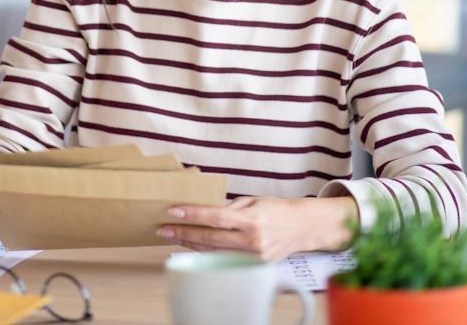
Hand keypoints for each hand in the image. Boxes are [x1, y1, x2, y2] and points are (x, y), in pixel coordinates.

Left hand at [157, 196, 356, 261]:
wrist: (303, 227)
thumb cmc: (276, 209)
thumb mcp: (252, 201)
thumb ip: (229, 207)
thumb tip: (202, 209)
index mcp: (252, 219)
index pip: (216, 217)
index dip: (193, 214)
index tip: (173, 211)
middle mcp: (253, 240)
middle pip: (210, 238)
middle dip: (184, 232)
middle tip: (163, 228)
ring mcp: (253, 256)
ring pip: (214, 251)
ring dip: (191, 243)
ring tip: (172, 235)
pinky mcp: (254, 265)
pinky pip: (225, 258)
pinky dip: (207, 251)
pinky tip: (193, 245)